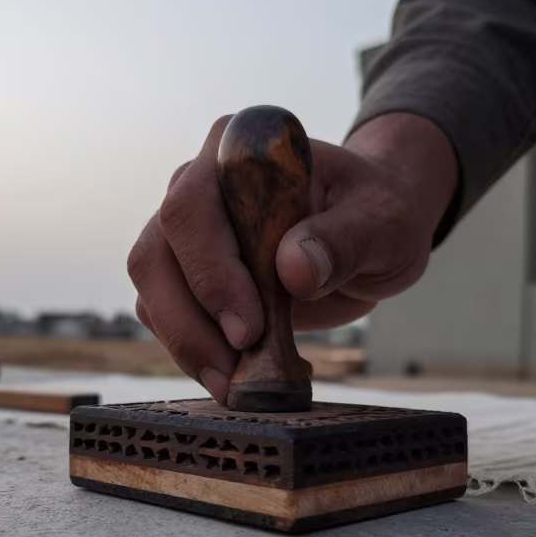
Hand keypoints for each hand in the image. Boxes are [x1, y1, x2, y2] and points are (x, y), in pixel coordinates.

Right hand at [128, 112, 457, 403]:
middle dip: (189, 320)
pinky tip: (233, 375)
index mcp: (241, 152)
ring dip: (186, 343)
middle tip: (234, 370)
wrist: (371, 228)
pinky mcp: (184, 271)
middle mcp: (198, 183)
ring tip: (234, 384)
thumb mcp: (384, 222)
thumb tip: (292, 269)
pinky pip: (164, 313)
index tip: (248, 327)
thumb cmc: (378, 212)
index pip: (193, 205)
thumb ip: (344, 239)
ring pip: (151, 288)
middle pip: (156, 251)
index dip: (210, 269)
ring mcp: (184, 229)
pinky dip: (192, 350)